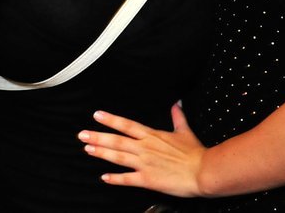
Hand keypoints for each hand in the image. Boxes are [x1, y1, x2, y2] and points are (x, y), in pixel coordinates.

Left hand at [78, 105, 206, 196]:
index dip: (110, 120)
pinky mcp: (148, 179)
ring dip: (102, 153)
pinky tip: (104, 177)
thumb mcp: (185, 131)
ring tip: (87, 149)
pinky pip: (128, 179)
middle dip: (98, 136)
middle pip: (117, 140)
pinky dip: (115, 178)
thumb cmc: (195, 152)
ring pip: (119, 157)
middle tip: (81, 134)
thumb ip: (177, 117)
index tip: (96, 115)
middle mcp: (145, 147)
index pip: (127, 125)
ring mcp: (145, 163)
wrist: (203, 171)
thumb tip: (176, 104)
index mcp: (152, 135)